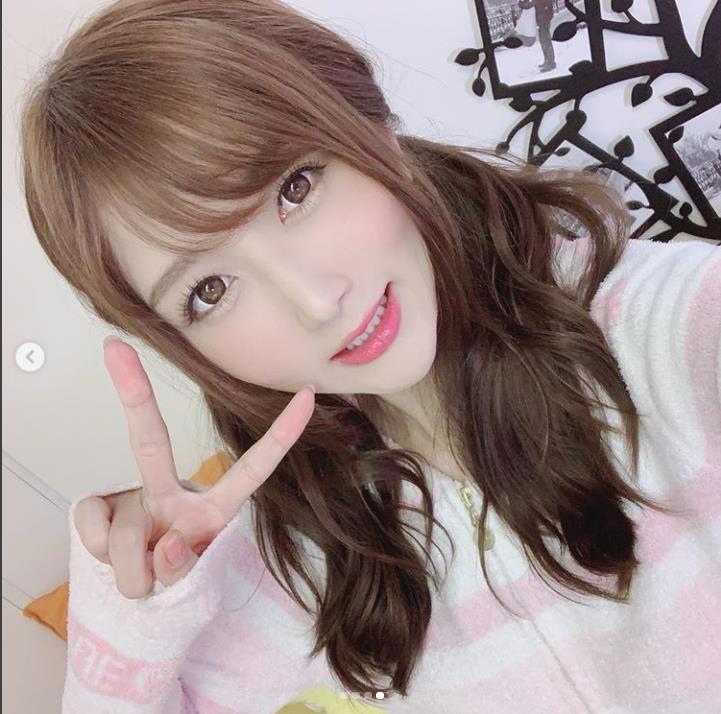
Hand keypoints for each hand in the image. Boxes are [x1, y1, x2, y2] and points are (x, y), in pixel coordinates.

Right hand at [74, 337, 315, 598]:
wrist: (135, 594)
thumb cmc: (172, 575)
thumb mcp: (192, 581)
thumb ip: (185, 567)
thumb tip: (166, 548)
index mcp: (213, 506)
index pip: (253, 468)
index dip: (282, 435)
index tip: (309, 395)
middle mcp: (170, 492)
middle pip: (151, 442)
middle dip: (135, 394)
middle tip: (116, 347)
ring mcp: (131, 498)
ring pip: (127, 537)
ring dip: (134, 574)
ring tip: (142, 574)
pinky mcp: (95, 508)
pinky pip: (93, 533)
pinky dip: (102, 560)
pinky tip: (110, 558)